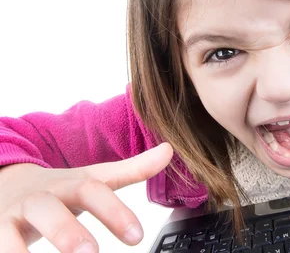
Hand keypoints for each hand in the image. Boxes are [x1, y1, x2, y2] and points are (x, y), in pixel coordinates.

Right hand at [0, 142, 172, 252]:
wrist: (4, 184)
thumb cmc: (58, 189)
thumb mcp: (91, 178)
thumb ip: (131, 170)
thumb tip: (169, 150)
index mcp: (69, 185)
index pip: (93, 192)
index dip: (115, 212)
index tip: (137, 237)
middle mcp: (39, 199)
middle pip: (50, 210)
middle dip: (68, 231)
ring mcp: (10, 216)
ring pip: (11, 233)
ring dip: (26, 250)